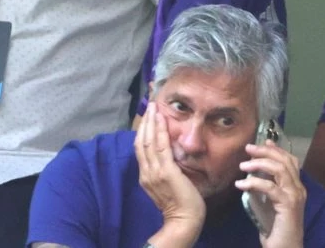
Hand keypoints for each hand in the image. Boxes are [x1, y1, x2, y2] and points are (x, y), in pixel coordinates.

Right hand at [135, 103, 204, 246]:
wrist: (184, 219)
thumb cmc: (180, 201)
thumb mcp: (167, 182)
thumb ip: (164, 168)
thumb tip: (168, 153)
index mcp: (145, 175)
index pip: (140, 148)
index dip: (142, 130)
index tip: (147, 116)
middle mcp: (146, 172)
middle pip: (140, 142)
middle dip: (145, 122)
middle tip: (150, 105)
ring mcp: (154, 172)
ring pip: (148, 142)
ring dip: (151, 122)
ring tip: (154, 107)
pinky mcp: (166, 171)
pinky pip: (161, 147)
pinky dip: (159, 131)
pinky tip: (161, 119)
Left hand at [236, 141, 306, 247]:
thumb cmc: (277, 233)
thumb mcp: (270, 207)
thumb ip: (267, 192)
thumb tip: (253, 178)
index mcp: (297, 188)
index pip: (290, 161)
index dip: (277, 149)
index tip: (264, 141)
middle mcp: (299, 189)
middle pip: (285, 161)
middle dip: (266, 151)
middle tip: (248, 148)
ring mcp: (295, 196)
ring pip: (280, 170)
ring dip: (260, 163)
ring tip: (243, 165)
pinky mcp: (288, 205)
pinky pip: (271, 187)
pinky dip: (255, 182)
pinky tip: (241, 184)